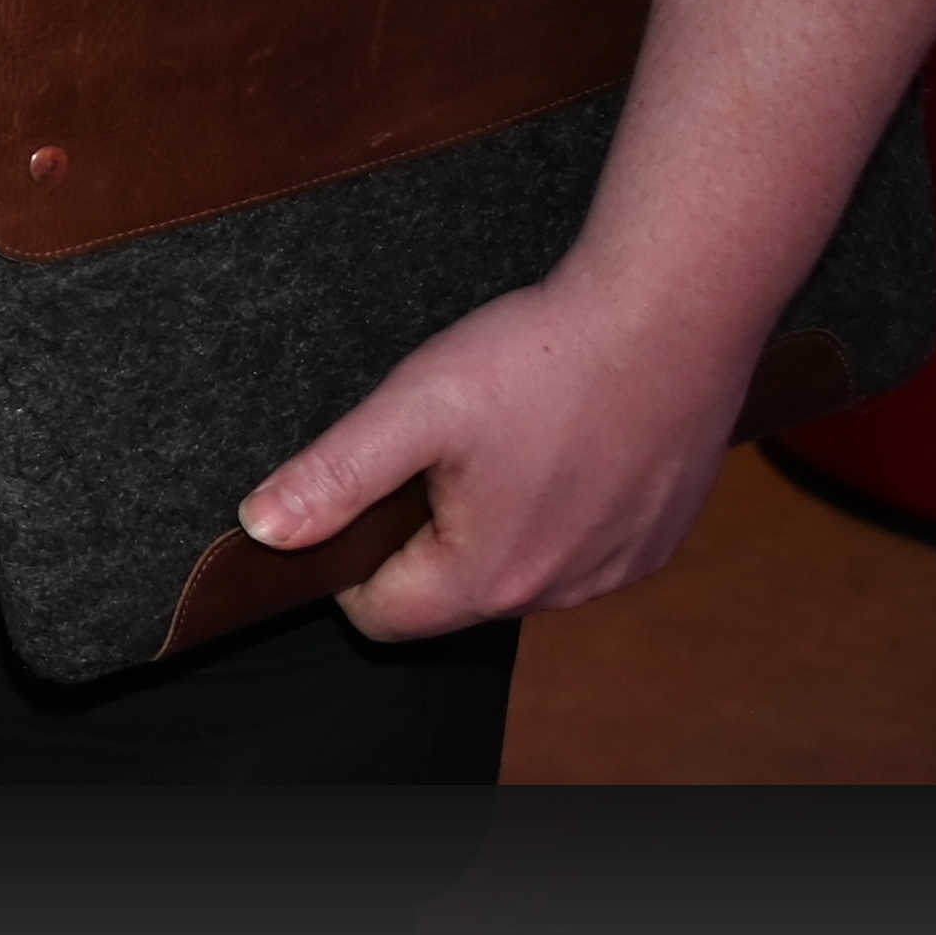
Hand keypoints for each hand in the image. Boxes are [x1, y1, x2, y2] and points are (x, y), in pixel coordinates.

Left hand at [236, 268, 764, 639]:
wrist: (670, 317)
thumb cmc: (542, 359)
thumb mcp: (413, 409)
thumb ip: (333, 478)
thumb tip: (265, 531)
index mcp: (486, 579)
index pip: (380, 617)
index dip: (351, 560)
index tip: (366, 492)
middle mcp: (558, 594)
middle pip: (448, 597)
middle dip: (424, 535)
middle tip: (439, 450)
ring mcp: (616, 572)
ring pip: (515, 573)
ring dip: (491, 525)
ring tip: (504, 440)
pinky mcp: (655, 542)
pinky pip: (580, 550)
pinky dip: (557, 511)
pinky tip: (560, 445)